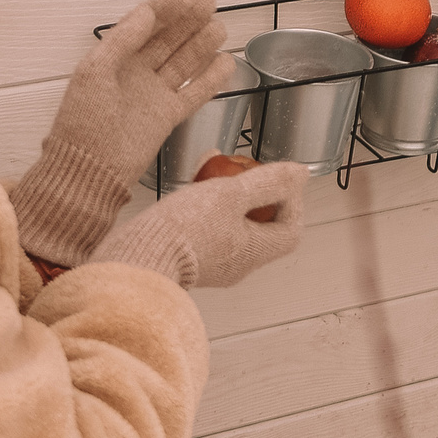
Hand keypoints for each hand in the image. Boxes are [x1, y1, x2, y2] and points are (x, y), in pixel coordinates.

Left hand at [48, 0, 235, 179]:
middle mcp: (136, 73)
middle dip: (188, 19)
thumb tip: (146, 13)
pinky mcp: (168, 116)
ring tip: (219, 27)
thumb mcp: (95, 72)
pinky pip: (195, 93)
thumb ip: (121, 41)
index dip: (164, 8)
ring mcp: (153, 94)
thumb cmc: (82, 122)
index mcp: (114, 58)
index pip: (144, 25)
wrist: (88, 170)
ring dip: (202, 44)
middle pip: (168, 39)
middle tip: (208, 1)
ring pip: (184, 62)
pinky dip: (211, 79)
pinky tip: (225, 63)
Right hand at [90, 161, 306, 289]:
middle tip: (243, 174)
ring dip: (229, 199)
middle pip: (262, 228)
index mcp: (254, 251)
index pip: (290, 229)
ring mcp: (214, 266)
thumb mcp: (231, 193)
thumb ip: (269, 182)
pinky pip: (209, 233)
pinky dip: (207, 209)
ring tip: (213, 172)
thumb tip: (301, 173)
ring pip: (233, 228)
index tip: (276, 180)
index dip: (291, 202)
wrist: (137, 258)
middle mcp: (238, 264)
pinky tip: (192, 188)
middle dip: (256, 196)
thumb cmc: (183, 229)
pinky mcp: (190, 262)